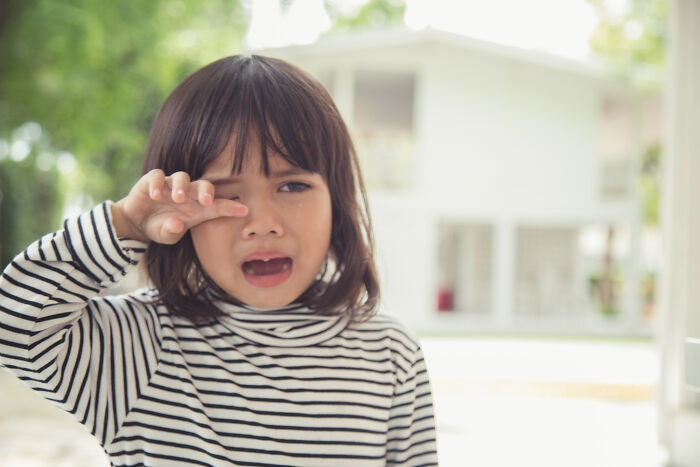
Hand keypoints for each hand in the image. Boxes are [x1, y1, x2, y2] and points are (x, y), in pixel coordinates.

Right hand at [111, 169, 247, 243]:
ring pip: (182, 177)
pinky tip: (155, 195)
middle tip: (206, 201)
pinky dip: (158, 183)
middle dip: (206, 192)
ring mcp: (171, 185)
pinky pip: (158, 176)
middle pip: (203, 186)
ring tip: (178, 199)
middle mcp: (188, 194)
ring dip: (182, 187)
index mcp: (197, 209)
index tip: (244, 210)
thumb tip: (176, 224)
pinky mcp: (153, 180)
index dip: (230, 207)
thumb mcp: (166, 235)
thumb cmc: (161, 228)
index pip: (217, 206)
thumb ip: (172, 232)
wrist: (138, 222)